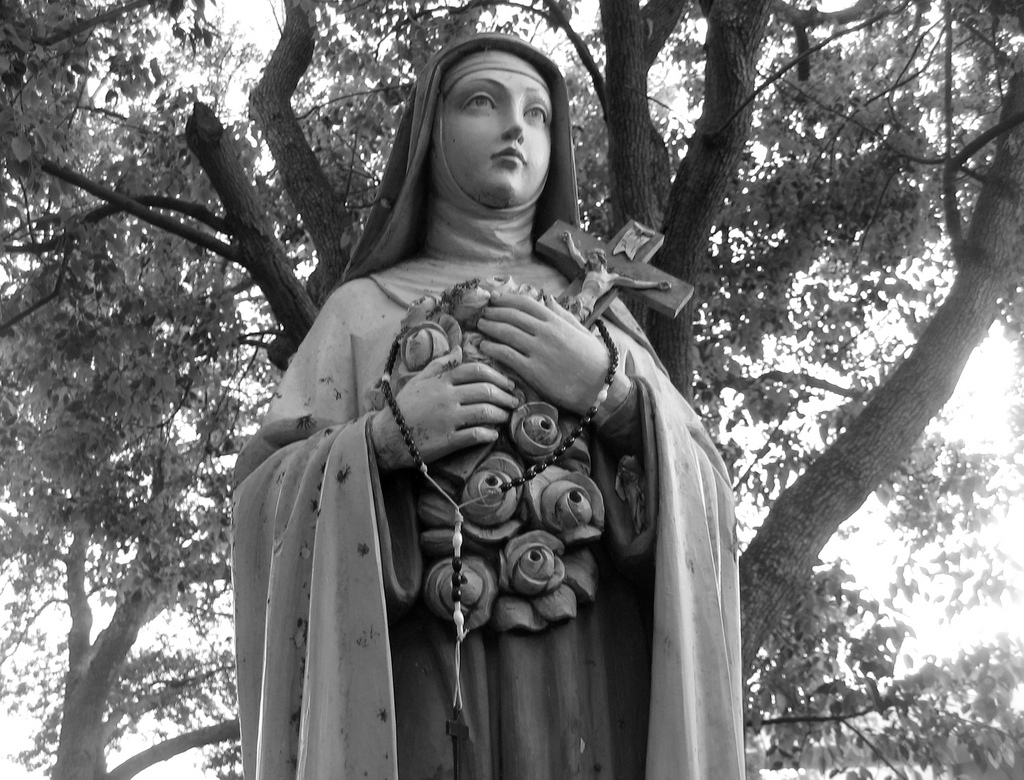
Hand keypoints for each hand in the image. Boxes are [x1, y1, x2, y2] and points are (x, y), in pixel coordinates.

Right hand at [370, 347, 519, 471]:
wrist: (387, 436)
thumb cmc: (404, 406)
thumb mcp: (419, 380)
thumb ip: (440, 364)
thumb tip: (459, 349)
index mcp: (441, 381)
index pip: (476, 371)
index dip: (497, 376)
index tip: (508, 383)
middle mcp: (446, 397)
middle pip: (485, 391)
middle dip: (505, 396)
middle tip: (514, 401)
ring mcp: (448, 419)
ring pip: (485, 412)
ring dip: (501, 414)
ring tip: (506, 416)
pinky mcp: (447, 441)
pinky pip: (476, 435)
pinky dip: (489, 434)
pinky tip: (494, 434)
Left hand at [476, 293, 611, 414]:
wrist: (601, 387)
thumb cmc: (595, 360)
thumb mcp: (582, 331)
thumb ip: (563, 315)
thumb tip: (548, 300)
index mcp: (556, 321)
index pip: (525, 303)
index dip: (506, 299)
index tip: (494, 298)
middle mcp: (545, 332)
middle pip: (511, 316)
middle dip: (494, 313)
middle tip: (482, 313)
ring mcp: (538, 351)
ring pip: (506, 333)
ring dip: (490, 327)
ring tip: (480, 326)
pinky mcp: (533, 371)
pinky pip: (507, 355)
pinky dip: (492, 348)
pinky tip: (484, 346)